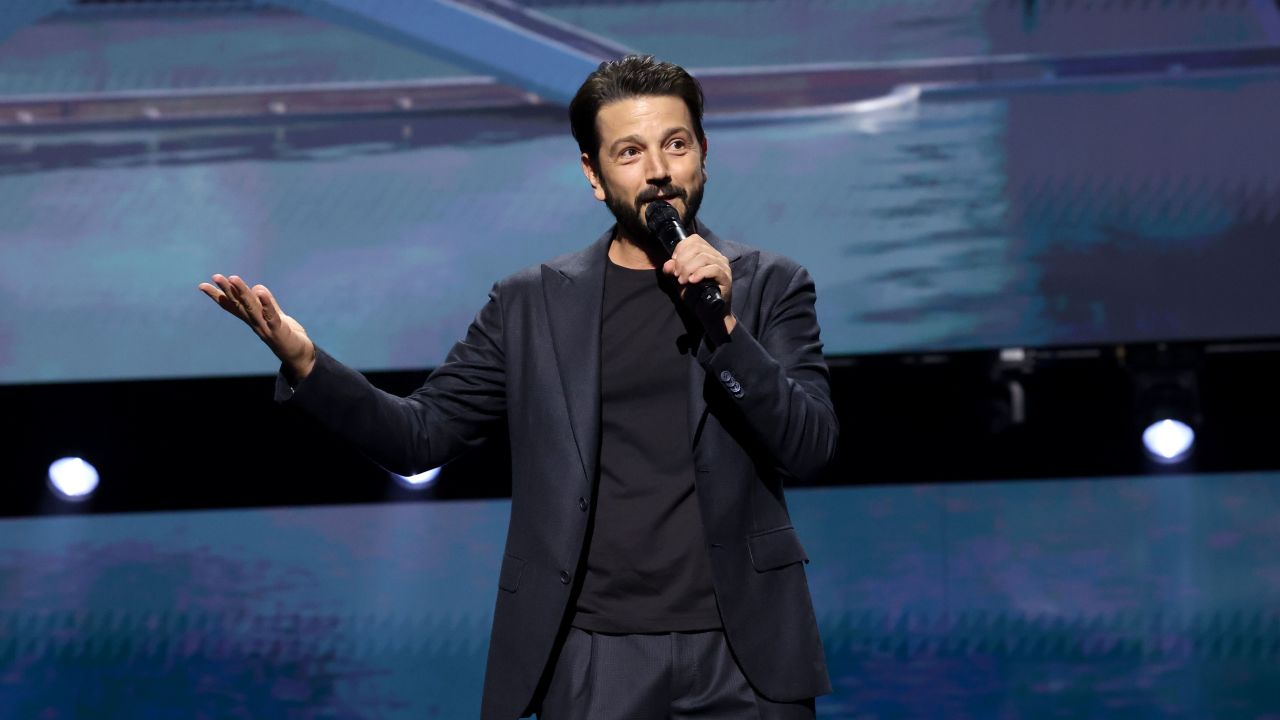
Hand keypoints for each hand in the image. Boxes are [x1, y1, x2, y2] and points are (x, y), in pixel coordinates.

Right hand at [198, 274, 315, 379]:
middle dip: (228, 290)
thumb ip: (267, 303)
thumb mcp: (275, 315)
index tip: (202, 285)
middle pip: (239, 304)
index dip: (218, 296)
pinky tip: (261, 291)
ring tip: (233, 278)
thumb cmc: (286, 335)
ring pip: (252, 308)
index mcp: (252, 319)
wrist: (299, 356)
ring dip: (242, 293)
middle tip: (216, 277)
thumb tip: (257, 288)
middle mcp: (255, 323)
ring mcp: (266, 328)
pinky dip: (266, 303)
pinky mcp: (279, 331)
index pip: (232, 305)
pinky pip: (272, 315)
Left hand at [661, 233, 736, 333]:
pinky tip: (692, 281)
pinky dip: (700, 273)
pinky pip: (713, 269)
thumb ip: (673, 271)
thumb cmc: (697, 297)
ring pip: (704, 257)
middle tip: (677, 275)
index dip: (681, 248)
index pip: (694, 239)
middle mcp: (718, 257)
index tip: (673, 263)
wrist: (710, 315)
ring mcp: (724, 267)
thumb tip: (668, 264)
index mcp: (708, 253)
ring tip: (683, 280)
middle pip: (697, 247)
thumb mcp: (680, 282)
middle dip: (682, 260)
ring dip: (688, 268)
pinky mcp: (726, 278)